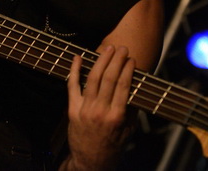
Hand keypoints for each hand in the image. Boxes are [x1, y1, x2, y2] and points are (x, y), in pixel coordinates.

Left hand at [63, 45, 134, 169]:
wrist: (90, 162)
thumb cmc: (111, 147)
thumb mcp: (128, 131)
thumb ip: (131, 110)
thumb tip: (135, 88)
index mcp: (116, 116)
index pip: (123, 86)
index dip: (127, 70)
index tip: (131, 59)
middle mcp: (101, 111)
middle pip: (109, 78)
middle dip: (116, 60)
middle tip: (121, 48)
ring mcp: (85, 109)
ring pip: (93, 78)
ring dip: (101, 60)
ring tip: (107, 48)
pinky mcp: (72, 109)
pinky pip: (72, 86)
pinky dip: (75, 70)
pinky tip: (78, 57)